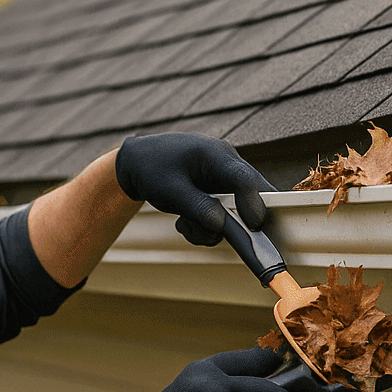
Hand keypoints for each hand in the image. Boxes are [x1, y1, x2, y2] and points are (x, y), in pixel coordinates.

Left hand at [115, 134, 273, 246]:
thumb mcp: (169, 190)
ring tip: (185, 224)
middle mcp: (227, 166)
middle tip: (221, 235)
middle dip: (239, 221)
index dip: (253, 204)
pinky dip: (206, 227)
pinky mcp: (219, 194)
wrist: (138, 163)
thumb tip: (221, 226)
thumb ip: (197, 207)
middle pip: (252, 196)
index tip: (254, 226)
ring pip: (237, 212)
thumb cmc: (152, 168)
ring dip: (212, 228)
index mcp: (216, 156)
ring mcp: (224, 181)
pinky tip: (185, 221)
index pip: (244, 179)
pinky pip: (224, 216)